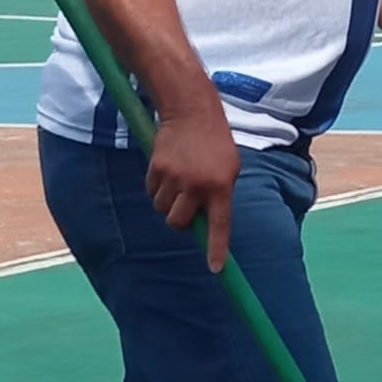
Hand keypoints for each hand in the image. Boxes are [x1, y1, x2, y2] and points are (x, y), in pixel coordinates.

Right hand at [147, 107, 240, 271]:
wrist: (192, 112)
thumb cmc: (215, 144)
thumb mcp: (229, 169)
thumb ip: (219, 196)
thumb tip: (204, 223)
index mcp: (221, 187)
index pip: (219, 226)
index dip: (216, 249)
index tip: (214, 269)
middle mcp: (198, 186)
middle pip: (178, 223)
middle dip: (179, 219)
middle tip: (185, 203)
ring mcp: (175, 178)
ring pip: (163, 209)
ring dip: (168, 201)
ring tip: (178, 179)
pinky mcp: (156, 170)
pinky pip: (152, 192)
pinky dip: (157, 187)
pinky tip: (167, 169)